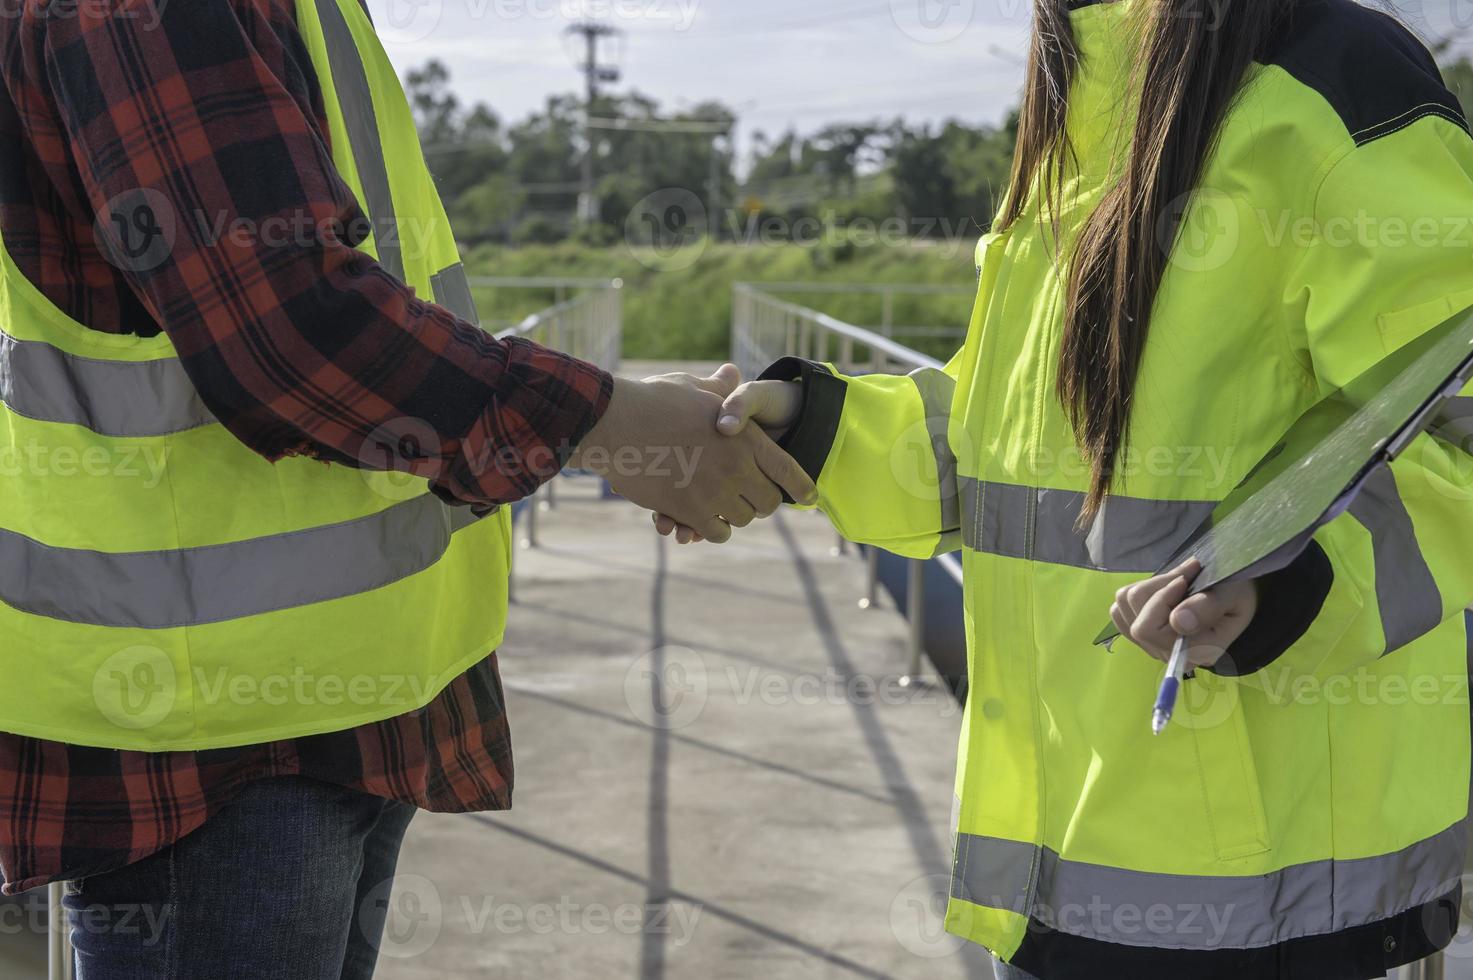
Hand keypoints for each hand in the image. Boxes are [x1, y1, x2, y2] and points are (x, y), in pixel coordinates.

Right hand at [574, 366, 816, 543]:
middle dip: (761, 502)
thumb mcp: (692, 388)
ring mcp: (714, 492)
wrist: (613, 424)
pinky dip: (712, 530)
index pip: (788, 469)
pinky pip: (717, 533)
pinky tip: (702, 521)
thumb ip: (719, 389)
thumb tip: (731, 371)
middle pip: (769, 502)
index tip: (810, 498)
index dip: (802, 486)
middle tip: (747, 499)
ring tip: (722, 506)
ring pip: (742, 519)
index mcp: (745, 436)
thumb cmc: (651, 401)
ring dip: (734, 515)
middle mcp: (736, 467)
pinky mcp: (690, 511)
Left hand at [1110, 559, 1258, 666]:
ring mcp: (1152, 645)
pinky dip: (1138, 593)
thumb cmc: (1236, 595)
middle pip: (1137, 621)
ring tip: (1178, 582)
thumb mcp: (1232, 595)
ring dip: (1150, 587)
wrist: (1234, 597)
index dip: (1162, 599)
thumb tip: (1178, 621)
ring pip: (1125, 608)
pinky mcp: (1139, 632)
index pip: (1151, 630)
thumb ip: (1207, 607)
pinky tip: (1162, 590)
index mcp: (1196, 652)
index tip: (1185, 580)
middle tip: (1184, 577)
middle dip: (1157, 590)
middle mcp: (1170, 654)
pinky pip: (1119, 608)